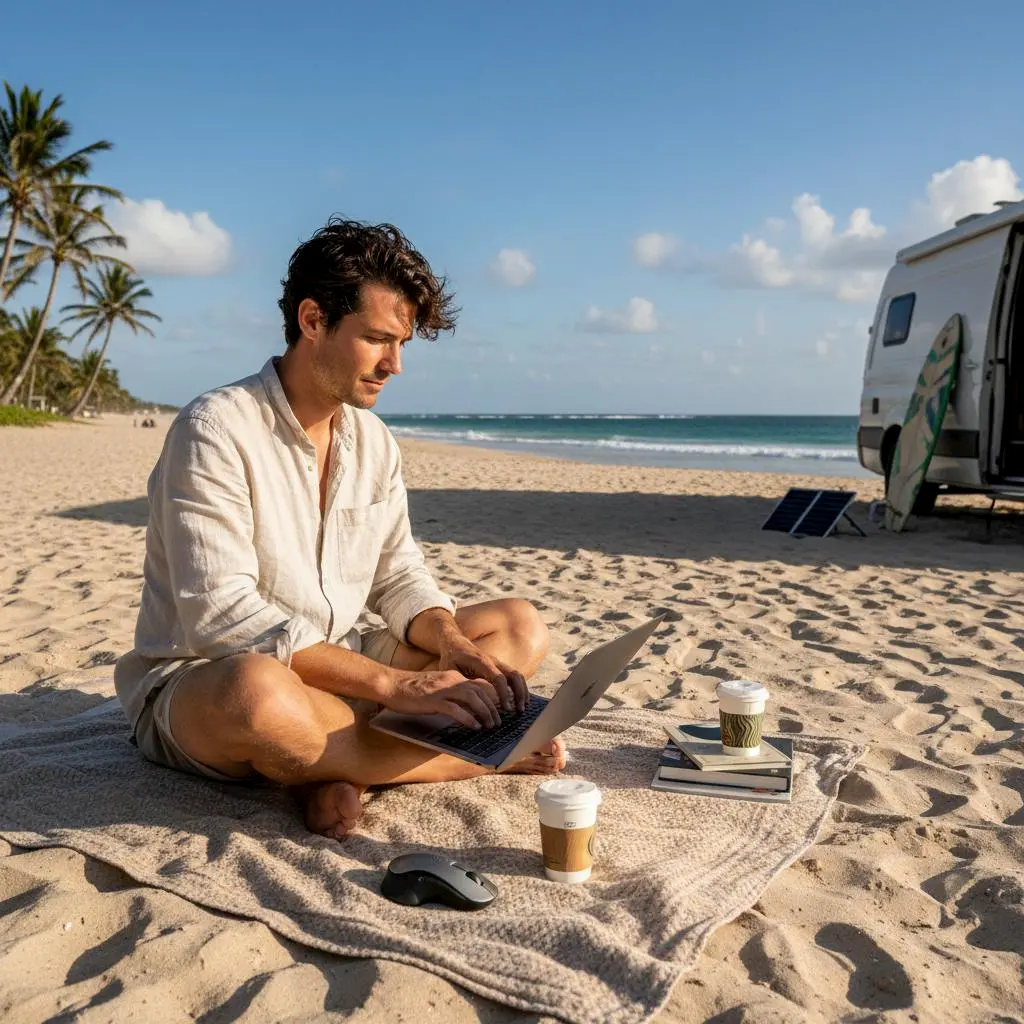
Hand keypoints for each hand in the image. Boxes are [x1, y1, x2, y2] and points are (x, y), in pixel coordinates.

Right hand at [382, 669, 502, 729]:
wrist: (392, 685)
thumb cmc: (413, 690)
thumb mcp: (437, 688)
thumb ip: (452, 694)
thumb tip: (467, 708)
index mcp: (453, 677)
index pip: (479, 685)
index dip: (492, 698)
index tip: (499, 710)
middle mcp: (451, 680)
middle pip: (480, 692)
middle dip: (492, 708)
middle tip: (498, 722)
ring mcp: (442, 689)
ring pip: (472, 698)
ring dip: (485, 712)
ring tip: (490, 725)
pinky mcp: (433, 700)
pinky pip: (456, 709)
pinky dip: (468, 718)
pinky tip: (475, 726)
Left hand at [438, 633, 528, 712]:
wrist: (455, 644)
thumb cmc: (451, 659)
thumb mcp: (451, 671)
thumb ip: (460, 685)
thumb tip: (467, 703)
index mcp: (481, 662)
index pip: (499, 678)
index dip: (504, 694)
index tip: (506, 709)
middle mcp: (493, 661)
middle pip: (514, 675)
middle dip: (519, 693)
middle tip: (519, 711)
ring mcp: (498, 663)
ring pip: (517, 675)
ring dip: (522, 691)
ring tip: (522, 708)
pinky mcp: (499, 667)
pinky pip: (514, 676)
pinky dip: (519, 688)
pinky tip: (519, 701)